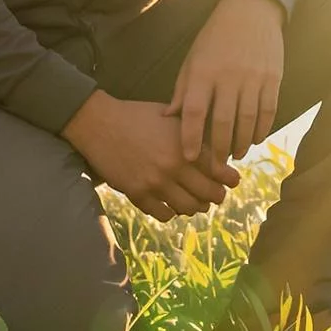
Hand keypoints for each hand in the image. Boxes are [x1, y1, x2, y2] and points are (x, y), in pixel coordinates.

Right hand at [62, 92, 239, 221]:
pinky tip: (170, 204)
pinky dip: (171, 212)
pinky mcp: (137, 194)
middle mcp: (173, 166)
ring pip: (188, 208)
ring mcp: (155, 183)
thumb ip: (194, 131)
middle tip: (216, 194)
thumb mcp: (170, 117)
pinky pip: (163, 214)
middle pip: (209, 194)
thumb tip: (217, 145)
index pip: (220, 171)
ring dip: (195, 207)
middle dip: (216, 196)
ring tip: (195, 202)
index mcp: (185, 145)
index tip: (231, 181)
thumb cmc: (137, 116)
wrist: (99, 124)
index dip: (230, 179)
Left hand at [171, 0, 286, 163]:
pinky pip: (268, 110)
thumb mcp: (192, 59)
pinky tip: (255, 139)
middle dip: (219, 149)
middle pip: (224, 122)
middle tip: (215, 166)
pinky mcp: (273, 77)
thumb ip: (182, 90)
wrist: (251, 11)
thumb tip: (168, 118)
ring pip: (248, 120)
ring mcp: (253, 77)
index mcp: (204, 72)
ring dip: (242, 143)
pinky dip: (262, 129)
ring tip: (235, 155)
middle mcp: (228, 76)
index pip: (195, 112)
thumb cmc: (215, 38)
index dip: (191, 137)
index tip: (189, 157)